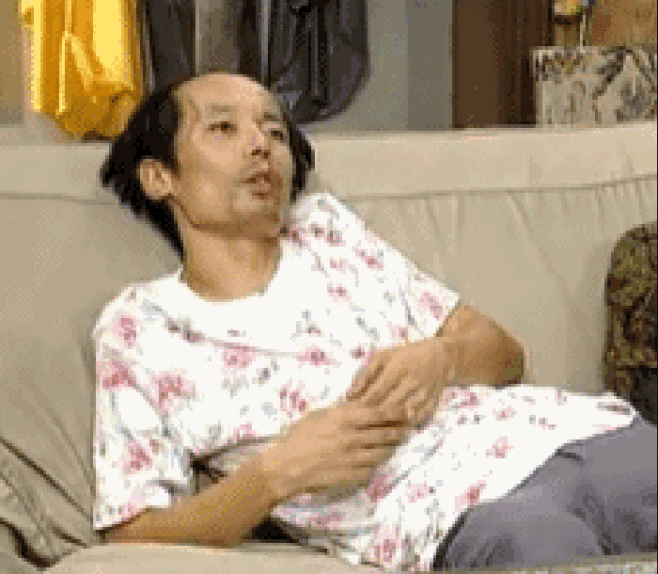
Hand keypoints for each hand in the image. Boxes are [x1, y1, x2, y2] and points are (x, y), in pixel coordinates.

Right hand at [259, 402, 410, 499]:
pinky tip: (375, 461)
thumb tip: (359, 405)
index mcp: (343, 419)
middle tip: (408, 427)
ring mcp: (353, 458)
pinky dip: (376, 465)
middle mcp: (352, 437)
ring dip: (391, 448)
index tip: (406, 409)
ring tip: (396, 444)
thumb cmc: (299, 437)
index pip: (378, 413)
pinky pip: (371, 470)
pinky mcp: (351, 476)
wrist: (287, 466)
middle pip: (385, 433)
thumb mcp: (319, 415)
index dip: (395, 411)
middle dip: (400, 430)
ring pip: (382, 452)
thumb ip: (340, 411)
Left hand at [346, 337, 453, 426]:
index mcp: (397, 368)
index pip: (376, 393)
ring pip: (402, 417)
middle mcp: (412, 382)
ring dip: (387, 425)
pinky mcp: (432, 405)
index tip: (351, 413)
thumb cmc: (405, 355)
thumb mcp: (382, 356)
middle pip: (388, 407)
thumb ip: (364, 374)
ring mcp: (424, 395)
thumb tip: (348, 395)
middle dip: (372, 418)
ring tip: (373, 432)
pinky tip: (392, 431)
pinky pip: (416, 421)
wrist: (440, 358)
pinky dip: (403, 428)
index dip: (362, 406)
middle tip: (359, 426)